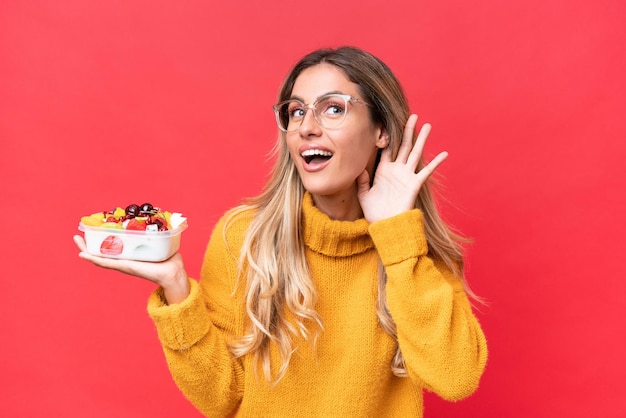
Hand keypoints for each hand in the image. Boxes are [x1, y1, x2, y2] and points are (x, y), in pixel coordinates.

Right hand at [73, 235, 189, 303]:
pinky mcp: (125, 267)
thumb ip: (159, 235)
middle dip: (88, 244)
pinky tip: (84, 255)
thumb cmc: (168, 261)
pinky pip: (107, 263)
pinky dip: (94, 258)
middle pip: (102, 253)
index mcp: (130, 255)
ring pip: (100, 257)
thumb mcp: (160, 244)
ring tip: (77, 241)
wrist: (172, 272)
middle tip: (78, 235)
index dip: (101, 240)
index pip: (112, 247)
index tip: (92, 231)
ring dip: (86, 250)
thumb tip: (164, 223)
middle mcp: (124, 260)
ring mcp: (122, 264)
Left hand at [357, 114, 447, 222]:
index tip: (389, 122)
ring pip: (415, 153)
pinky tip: (444, 154)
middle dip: (407, 131)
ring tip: (427, 125)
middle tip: (412, 116)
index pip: (386, 149)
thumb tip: (360, 168)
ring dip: (421, 139)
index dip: (388, 136)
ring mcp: (406, 176)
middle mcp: (396, 170)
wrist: (386, 225)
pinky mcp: (414, 184)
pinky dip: (435, 162)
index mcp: (383, 170)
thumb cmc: (375, 212)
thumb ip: (363, 181)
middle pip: (403, 146)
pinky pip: (426, 171)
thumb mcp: (364, 195)